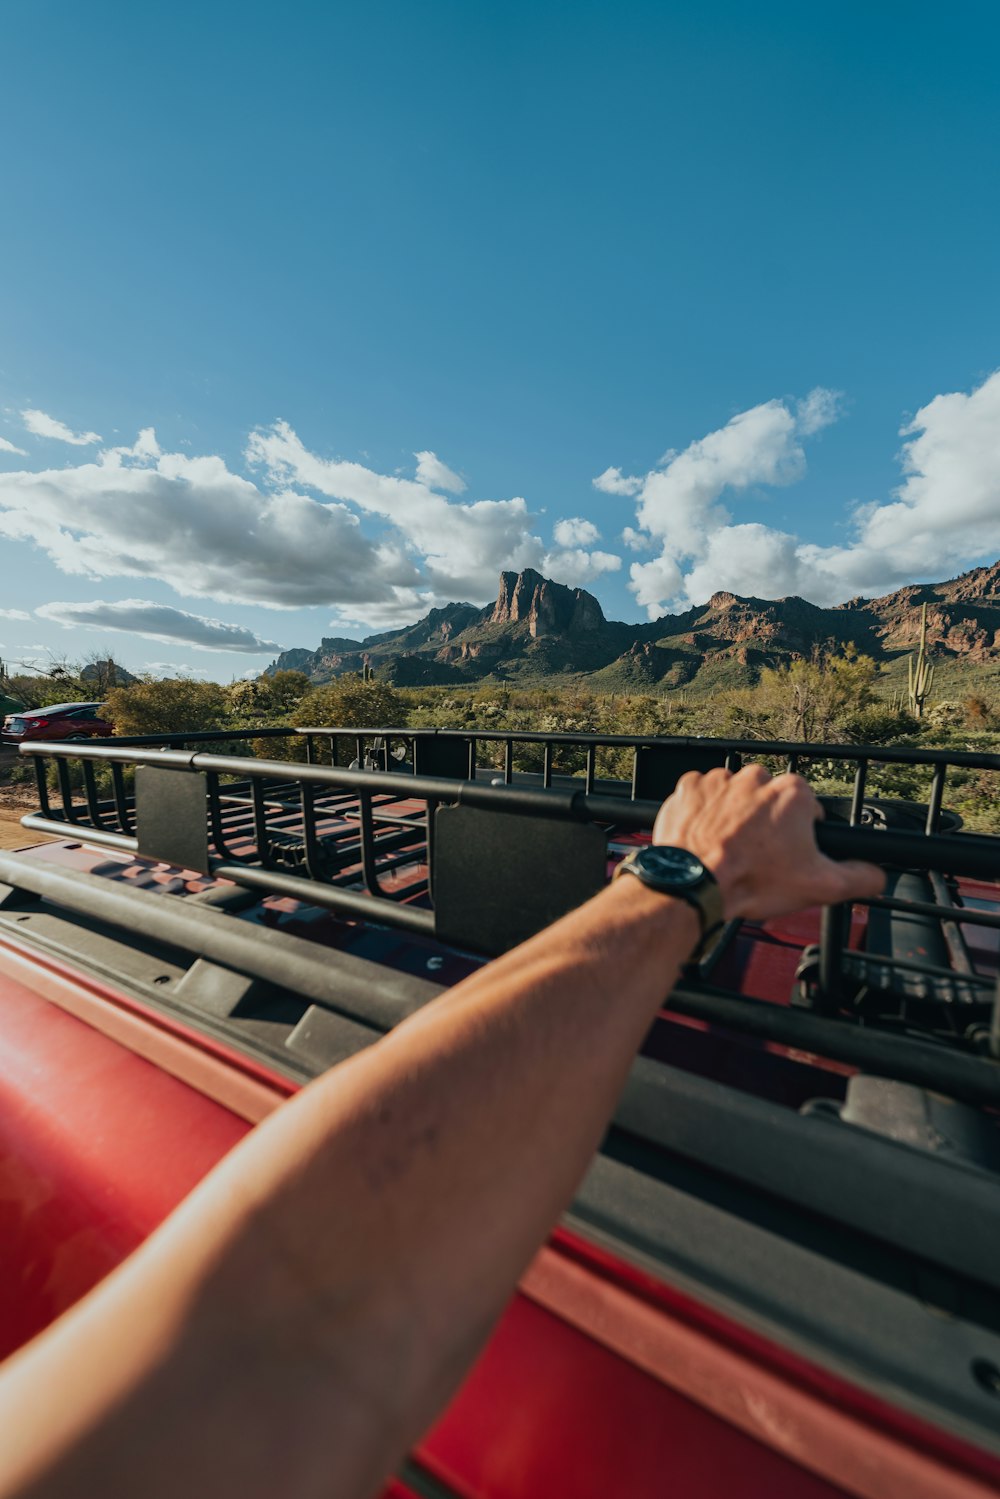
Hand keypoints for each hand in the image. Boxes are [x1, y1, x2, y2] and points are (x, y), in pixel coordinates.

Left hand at [652, 765, 884, 921]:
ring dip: (734, 816)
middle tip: (756, 855)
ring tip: (729, 849)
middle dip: (765, 823)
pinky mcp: (689, 788)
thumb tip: (877, 874)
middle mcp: (756, 777)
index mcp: (792, 793)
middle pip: (768, 799)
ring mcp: (719, 780)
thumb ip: (859, 877)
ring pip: (734, 797)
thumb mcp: (820, 886)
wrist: (694, 884)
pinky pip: (702, 796)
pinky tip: (706, 838)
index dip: (799, 834)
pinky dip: (703, 813)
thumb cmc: (752, 881)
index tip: (787, 853)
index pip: (806, 808)